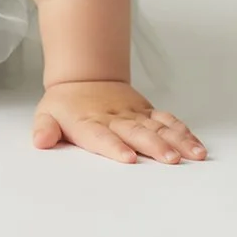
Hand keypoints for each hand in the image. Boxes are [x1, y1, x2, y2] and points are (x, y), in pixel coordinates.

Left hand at [32, 80, 207, 163]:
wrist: (84, 75)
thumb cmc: (65, 104)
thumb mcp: (46, 114)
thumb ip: (45, 129)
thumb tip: (39, 141)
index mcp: (89, 122)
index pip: (101, 136)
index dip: (114, 147)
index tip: (128, 158)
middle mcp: (115, 118)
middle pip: (137, 132)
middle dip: (155, 146)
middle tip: (171, 160)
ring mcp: (134, 114)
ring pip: (158, 127)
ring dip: (177, 141)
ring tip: (194, 155)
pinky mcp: (147, 112)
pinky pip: (168, 121)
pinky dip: (184, 133)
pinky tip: (197, 147)